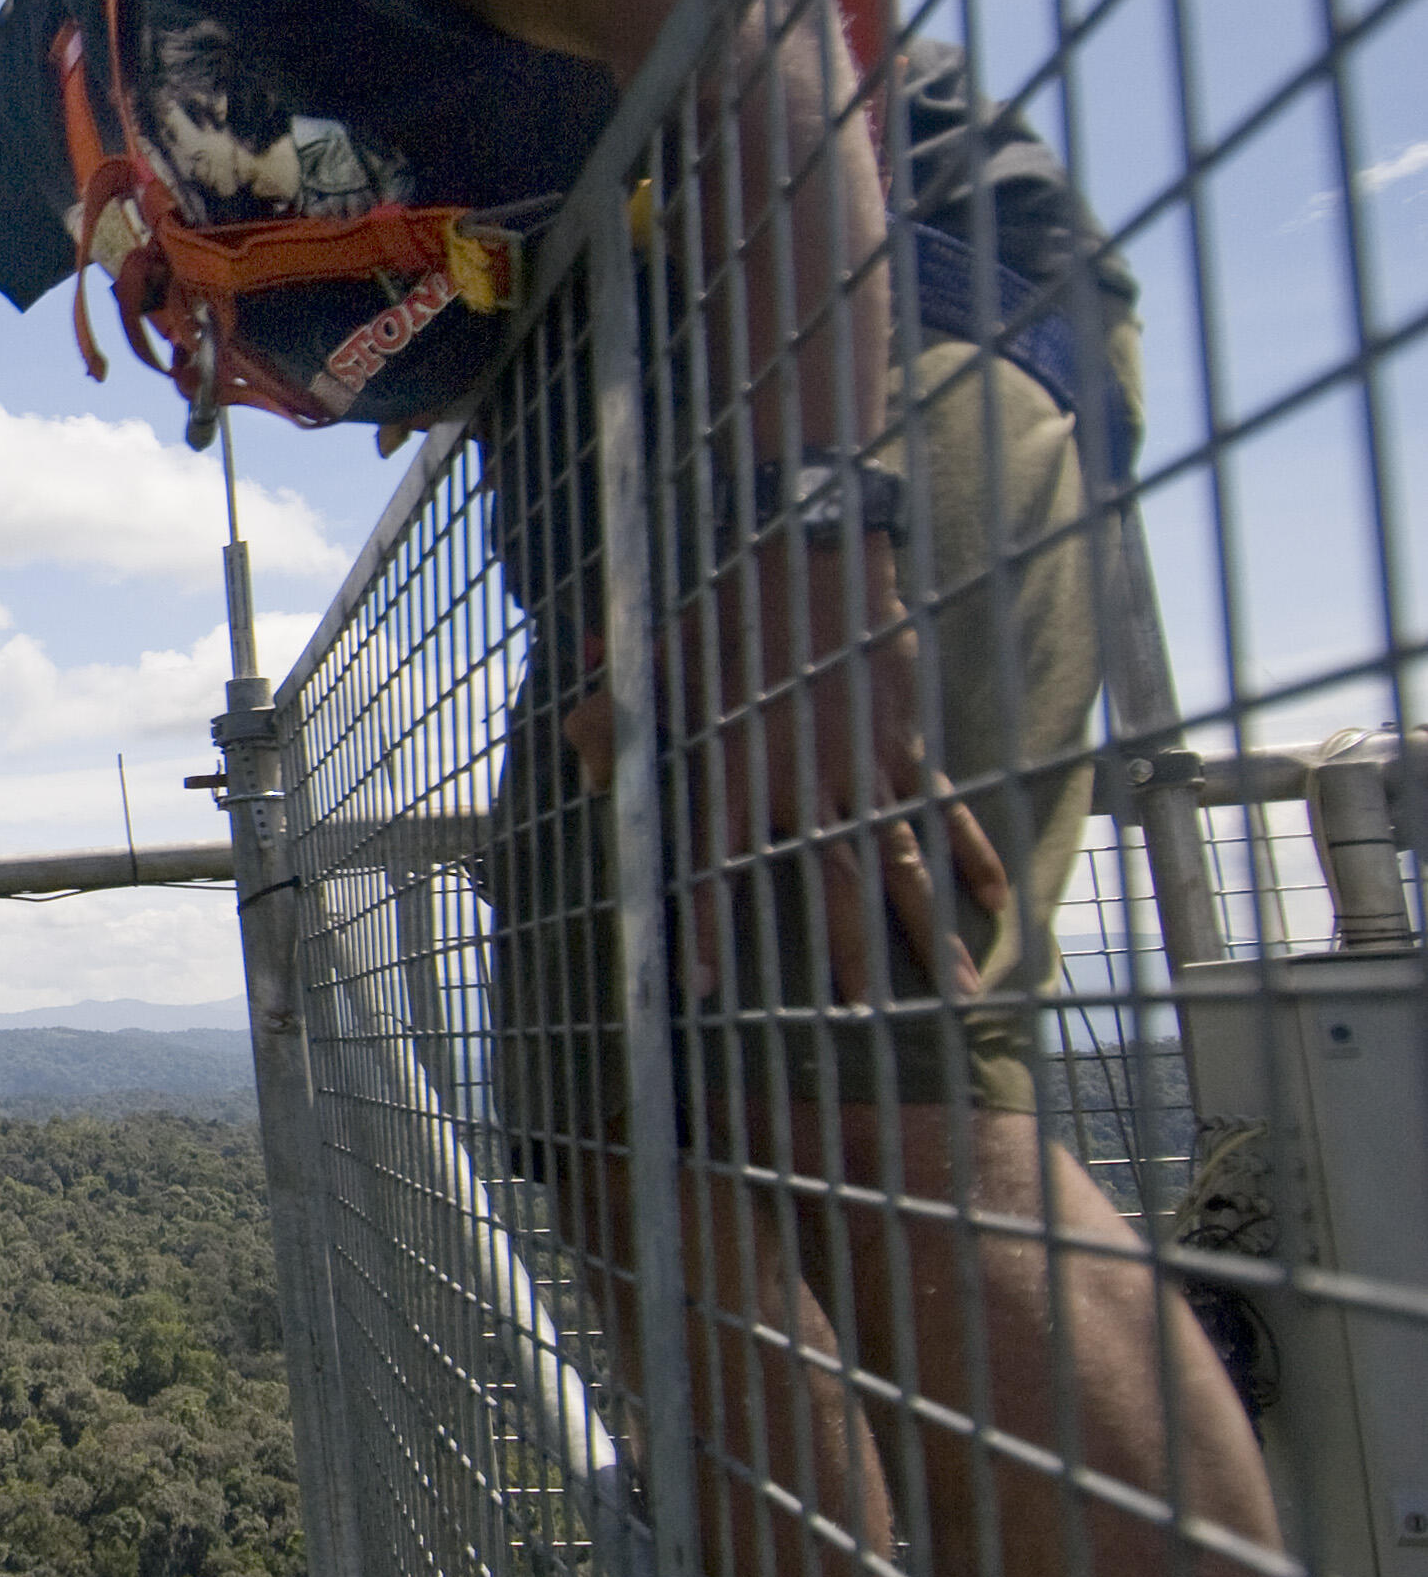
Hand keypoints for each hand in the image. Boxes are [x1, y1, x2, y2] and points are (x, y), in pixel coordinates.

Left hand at [553, 538, 1011, 1006]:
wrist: (810, 550)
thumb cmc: (724, 607)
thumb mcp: (652, 662)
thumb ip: (610, 721)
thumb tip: (580, 770)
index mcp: (739, 770)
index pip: (716, 867)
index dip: (706, 931)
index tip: (702, 992)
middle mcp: (806, 783)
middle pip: (834, 888)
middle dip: (851, 959)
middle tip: (866, 1025)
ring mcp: (867, 767)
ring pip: (901, 865)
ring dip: (927, 931)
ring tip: (955, 996)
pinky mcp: (908, 742)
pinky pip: (945, 812)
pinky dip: (973, 857)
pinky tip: (995, 908)